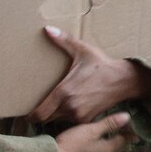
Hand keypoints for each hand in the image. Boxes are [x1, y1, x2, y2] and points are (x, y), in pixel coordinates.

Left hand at [32, 28, 150, 123]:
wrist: (125, 80)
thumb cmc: (102, 65)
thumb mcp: (82, 51)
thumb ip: (63, 41)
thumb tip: (47, 29)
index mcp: (64, 93)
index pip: (39, 114)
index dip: (30, 116)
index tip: (26, 113)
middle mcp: (70, 107)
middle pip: (47, 119)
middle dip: (41, 115)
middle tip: (37, 108)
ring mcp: (80, 115)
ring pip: (59, 120)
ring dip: (55, 115)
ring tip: (53, 107)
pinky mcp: (88, 119)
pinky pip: (71, 122)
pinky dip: (68, 117)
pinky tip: (69, 108)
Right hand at [53, 112, 131, 151]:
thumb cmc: (73, 143)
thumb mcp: (91, 130)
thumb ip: (109, 123)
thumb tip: (127, 117)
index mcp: (108, 150)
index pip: (121, 140)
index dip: (124, 132)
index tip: (125, 127)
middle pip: (112, 149)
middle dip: (113, 141)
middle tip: (114, 132)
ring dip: (102, 148)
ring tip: (99, 140)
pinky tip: (86, 151)